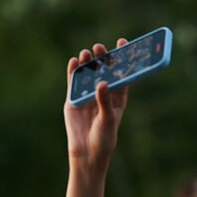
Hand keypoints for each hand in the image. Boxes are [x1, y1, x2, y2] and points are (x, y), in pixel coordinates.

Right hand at [64, 40, 129, 168]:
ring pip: (88, 74)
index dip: (123, 58)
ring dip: (88, 63)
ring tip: (87, 54)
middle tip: (100, 49)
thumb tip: (102, 83)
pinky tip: (74, 61)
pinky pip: (74, 82)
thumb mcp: (107, 120)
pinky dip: (73, 71)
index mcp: (117, 97)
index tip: (123, 43)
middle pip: (104, 71)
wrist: (86, 153)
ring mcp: (88, 95)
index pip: (122, 74)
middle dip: (102, 58)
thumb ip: (104, 101)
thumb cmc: (103, 138)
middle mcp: (103, 93)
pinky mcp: (74, 99)